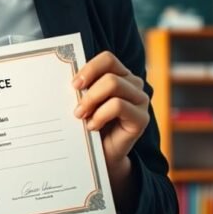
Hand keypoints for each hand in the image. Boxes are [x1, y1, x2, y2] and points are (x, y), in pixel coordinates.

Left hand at [71, 51, 149, 175]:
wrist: (102, 154)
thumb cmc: (92, 124)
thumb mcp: (86, 101)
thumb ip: (83, 87)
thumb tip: (70, 78)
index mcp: (121, 75)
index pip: (108, 59)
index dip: (89, 68)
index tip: (74, 84)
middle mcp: (134, 84)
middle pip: (109, 74)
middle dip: (88, 91)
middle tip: (76, 108)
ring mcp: (141, 100)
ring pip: (113, 85)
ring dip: (92, 101)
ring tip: (81, 116)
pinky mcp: (142, 118)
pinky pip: (118, 106)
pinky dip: (100, 115)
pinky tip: (93, 126)